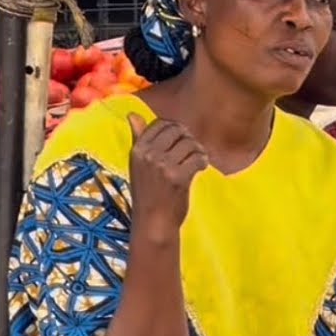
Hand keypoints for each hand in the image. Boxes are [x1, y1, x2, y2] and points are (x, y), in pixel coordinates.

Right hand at [127, 114, 207, 240]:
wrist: (153, 222)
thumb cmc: (148, 192)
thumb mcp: (138, 164)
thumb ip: (139, 138)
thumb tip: (132, 114)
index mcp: (137, 149)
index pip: (161, 124)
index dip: (176, 130)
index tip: (181, 142)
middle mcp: (148, 155)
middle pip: (177, 130)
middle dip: (189, 138)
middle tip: (192, 151)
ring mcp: (163, 166)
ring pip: (190, 143)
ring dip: (198, 151)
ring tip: (197, 160)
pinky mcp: (178, 177)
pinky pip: (198, 157)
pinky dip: (203, 161)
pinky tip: (200, 168)